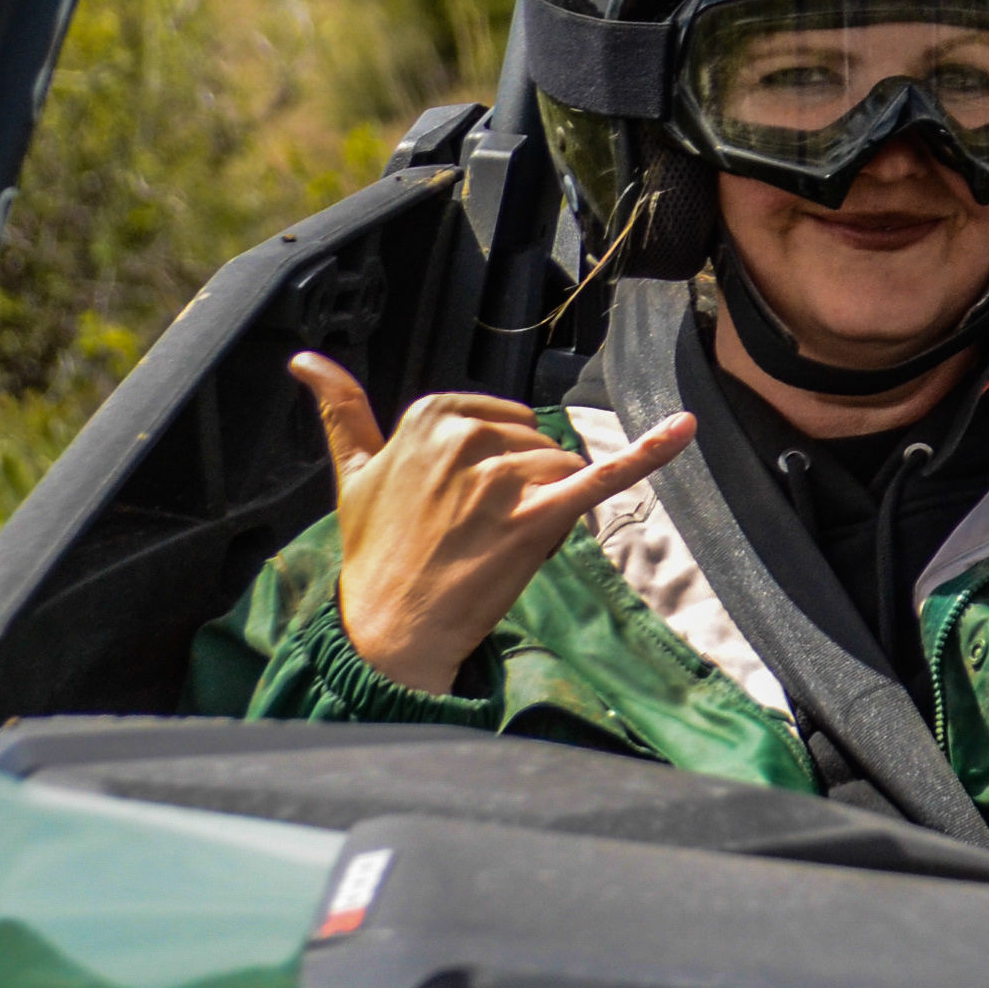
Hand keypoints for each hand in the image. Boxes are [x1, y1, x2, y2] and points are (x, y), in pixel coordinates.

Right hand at [291, 351, 696, 695]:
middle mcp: (466, 439)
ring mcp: (502, 478)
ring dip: (546, 506)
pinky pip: (603, 475)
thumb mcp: (352, 471)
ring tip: (494, 544)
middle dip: (522, 486)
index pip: (503, 420)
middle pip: (537, 444)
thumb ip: (340, 410)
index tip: (457, 501)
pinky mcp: (538, 517)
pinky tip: (685, 428)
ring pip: (562, 469)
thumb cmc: (376, 551)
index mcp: (429, 416)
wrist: (391, 628)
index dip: (494, 465)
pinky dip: (651, 452)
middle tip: (472, 531)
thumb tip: (303, 359)